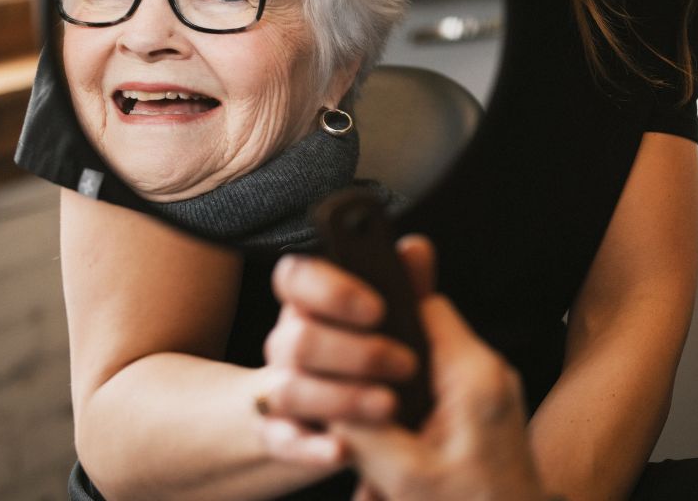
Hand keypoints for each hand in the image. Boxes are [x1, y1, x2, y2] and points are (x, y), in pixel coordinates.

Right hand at [257, 237, 433, 464]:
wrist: (384, 440)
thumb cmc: (394, 369)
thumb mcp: (409, 330)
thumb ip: (410, 289)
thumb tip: (414, 247)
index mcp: (317, 305)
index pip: (295, 277)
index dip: (330, 289)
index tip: (377, 310)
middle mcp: (295, 345)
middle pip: (293, 338)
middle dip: (352, 352)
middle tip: (405, 365)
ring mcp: (287, 393)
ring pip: (286, 390)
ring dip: (340, 397)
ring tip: (389, 405)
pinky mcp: (287, 438)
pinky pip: (283, 440)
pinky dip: (310, 446)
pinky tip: (339, 451)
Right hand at [331, 286, 546, 500]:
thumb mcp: (406, 478)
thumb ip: (363, 431)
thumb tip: (326, 396)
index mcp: (475, 375)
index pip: (424, 308)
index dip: (382, 314)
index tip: (346, 333)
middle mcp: (489, 371)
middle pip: (425, 327)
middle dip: (383, 343)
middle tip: (345, 368)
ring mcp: (490, 388)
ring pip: (430, 353)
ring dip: (395, 371)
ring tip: (361, 396)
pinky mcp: (484, 408)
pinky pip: (440, 380)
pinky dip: (411, 392)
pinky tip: (387, 420)